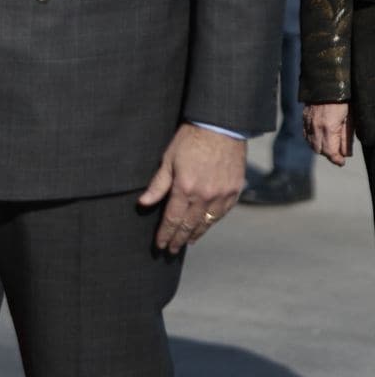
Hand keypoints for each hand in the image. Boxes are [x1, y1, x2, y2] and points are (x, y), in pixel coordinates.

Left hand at [139, 124, 245, 254]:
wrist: (222, 126)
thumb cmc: (191, 139)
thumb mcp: (169, 159)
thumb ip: (158, 184)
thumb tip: (143, 203)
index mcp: (184, 188)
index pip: (172, 219)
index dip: (165, 234)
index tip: (160, 245)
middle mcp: (204, 196)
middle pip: (189, 225)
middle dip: (178, 239)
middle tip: (171, 250)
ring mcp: (221, 195)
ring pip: (207, 223)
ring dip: (195, 234)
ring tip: (187, 242)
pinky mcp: (234, 191)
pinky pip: (222, 213)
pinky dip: (212, 222)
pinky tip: (206, 225)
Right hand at [303, 101, 351, 165]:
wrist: (327, 83)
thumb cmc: (343, 100)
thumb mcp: (350, 119)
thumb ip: (347, 138)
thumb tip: (346, 154)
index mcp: (328, 129)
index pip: (330, 152)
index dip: (336, 160)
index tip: (342, 162)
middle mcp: (316, 128)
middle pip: (319, 150)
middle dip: (329, 155)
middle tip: (338, 154)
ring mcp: (308, 123)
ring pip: (311, 144)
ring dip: (320, 148)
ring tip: (330, 146)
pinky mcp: (304, 118)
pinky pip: (306, 135)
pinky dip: (312, 140)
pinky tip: (320, 138)